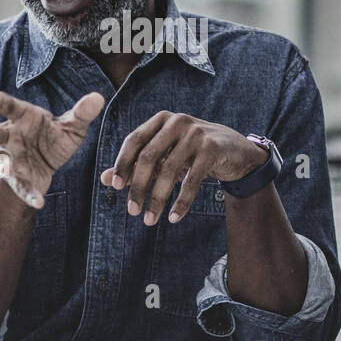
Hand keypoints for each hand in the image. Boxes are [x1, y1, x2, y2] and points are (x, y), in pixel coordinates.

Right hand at [0, 90, 104, 208]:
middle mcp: (10, 136)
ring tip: (3, 173)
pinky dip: (28, 195)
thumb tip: (98, 97)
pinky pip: (21, 187)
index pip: (7, 106)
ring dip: (0, 168)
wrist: (50, 164)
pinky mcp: (17, 179)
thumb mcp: (72, 126)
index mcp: (21, 117)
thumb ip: (82, 113)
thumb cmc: (55, 137)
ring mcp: (10, 159)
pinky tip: (38, 202)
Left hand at [100, 112, 267, 225]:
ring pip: (169, 171)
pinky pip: (192, 180)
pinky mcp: (212, 149)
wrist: (236, 150)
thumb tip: (105, 180)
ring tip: (150, 220)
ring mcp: (196, 134)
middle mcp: (177, 122)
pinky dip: (182, 201)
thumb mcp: (166, 154)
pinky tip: (174, 217)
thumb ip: (138, 165)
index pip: (134, 140)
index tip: (114, 186)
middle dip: (138, 186)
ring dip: (158, 199)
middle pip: (149, 156)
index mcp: (162, 120)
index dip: (122, 163)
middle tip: (132, 211)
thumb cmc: (193, 152)